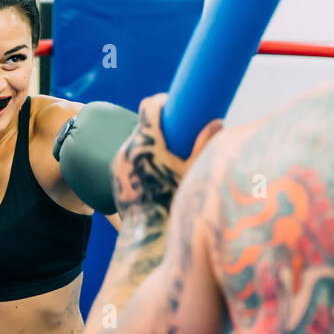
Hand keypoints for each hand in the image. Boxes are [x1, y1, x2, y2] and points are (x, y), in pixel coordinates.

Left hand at [111, 93, 222, 214]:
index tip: (172, 103)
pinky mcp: (115, 176)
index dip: (161, 100)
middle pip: (142, 125)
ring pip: (134, 143)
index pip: (149, 106)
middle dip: (158, 125)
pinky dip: (140, 160)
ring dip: (148, 143)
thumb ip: (204, 145)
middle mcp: (128, 149)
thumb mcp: (192, 171)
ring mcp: (119, 163)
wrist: (147, 233)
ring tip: (166, 154)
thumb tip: (218, 122)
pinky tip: (153, 169)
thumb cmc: (173, 201)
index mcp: (146, 142)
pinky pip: (128, 160)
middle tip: (175, 131)